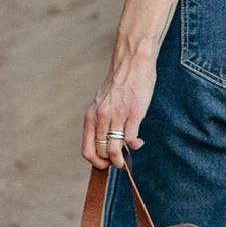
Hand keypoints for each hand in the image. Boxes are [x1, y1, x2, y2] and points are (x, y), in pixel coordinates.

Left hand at [81, 54, 155, 169]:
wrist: (132, 63)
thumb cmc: (119, 83)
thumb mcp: (102, 102)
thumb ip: (101, 120)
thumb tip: (106, 141)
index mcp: (91, 116)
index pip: (87, 149)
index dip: (96, 162)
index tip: (105, 163)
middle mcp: (101, 117)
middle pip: (102, 152)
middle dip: (112, 162)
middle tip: (120, 162)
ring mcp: (117, 116)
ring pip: (115, 150)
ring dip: (122, 159)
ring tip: (129, 156)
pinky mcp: (133, 114)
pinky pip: (131, 140)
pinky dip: (135, 145)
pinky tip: (139, 141)